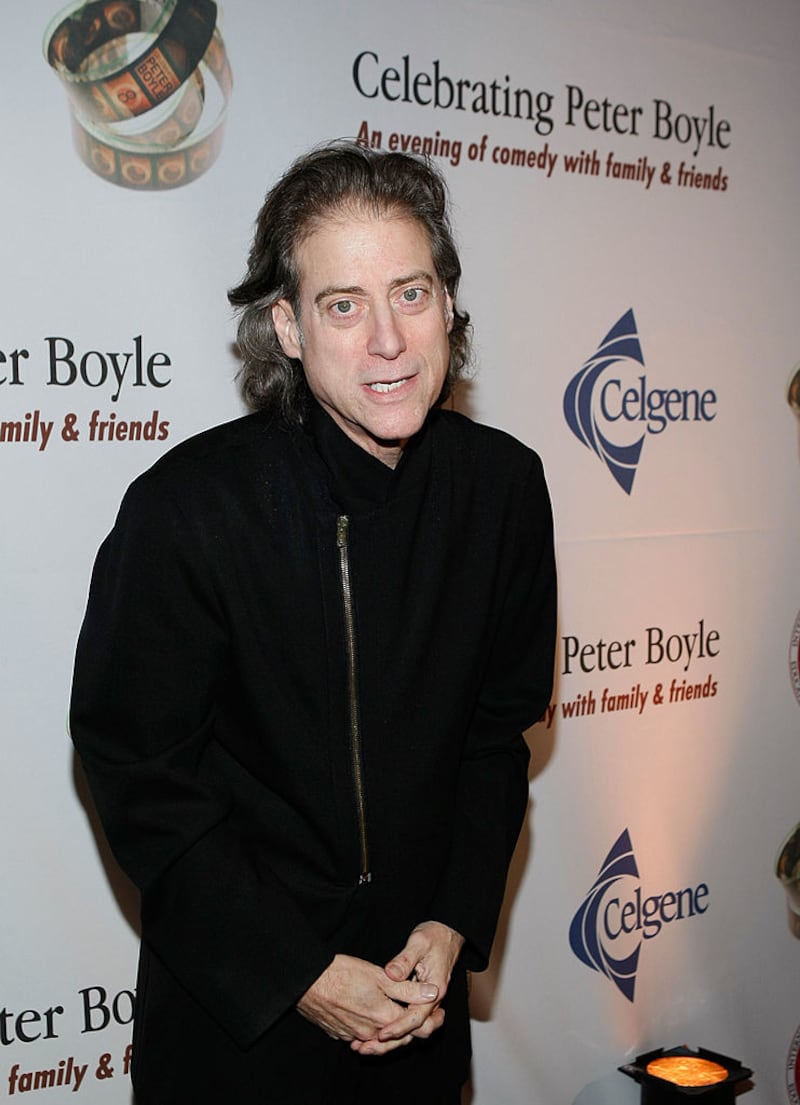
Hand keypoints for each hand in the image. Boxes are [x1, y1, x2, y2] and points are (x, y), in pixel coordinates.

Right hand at [297, 953, 438, 1054]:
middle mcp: (369, 1032)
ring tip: (396, 1011)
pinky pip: (361, 1035)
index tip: (439, 1013)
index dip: (430, 1020)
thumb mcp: (379, 975)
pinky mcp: (339, 1033)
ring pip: (379, 1036)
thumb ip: (407, 987)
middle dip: (411, 1026)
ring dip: (389, 1027)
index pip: (415, 1028)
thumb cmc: (341, 973)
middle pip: (398, 1037)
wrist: (307, 981)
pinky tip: (369, 1012)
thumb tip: (432, 993)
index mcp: (383, 1016)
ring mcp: (353, 1035)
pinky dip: (370, 1027)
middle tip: (424, 1013)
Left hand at [350, 920, 463, 1054]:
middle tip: (368, 1046)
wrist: (448, 933)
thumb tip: (390, 974)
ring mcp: (427, 1001)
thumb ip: (404, 960)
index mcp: (435, 990)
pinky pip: (408, 1019)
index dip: (399, 1027)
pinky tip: (375, 1030)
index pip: (417, 1017)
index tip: (382, 1033)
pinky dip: (394, 1028)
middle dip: (394, 1042)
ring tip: (365, 1045)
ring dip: (392, 1039)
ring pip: (412, 1029)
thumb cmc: (435, 936)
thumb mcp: (419, 942)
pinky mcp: (420, 999)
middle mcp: (433, 1000)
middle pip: (416, 1031)